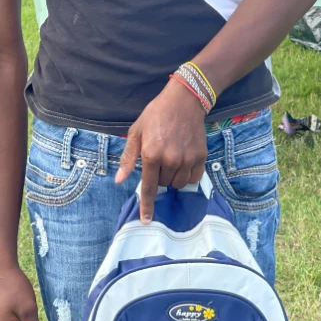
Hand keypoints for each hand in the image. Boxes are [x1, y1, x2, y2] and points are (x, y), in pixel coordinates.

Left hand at [116, 78, 207, 222]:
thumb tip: (119, 180)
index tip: (147, 220)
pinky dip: (188, 175)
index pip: (149, 187)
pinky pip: (194, 178)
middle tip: (160, 159)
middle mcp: (171, 160)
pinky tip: (184, 162)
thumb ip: (128, 158)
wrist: (184, 100)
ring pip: (179, 183)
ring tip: (172, 160)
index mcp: (152, 155)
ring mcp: (188, 159)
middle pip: (165, 184)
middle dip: (160, 177)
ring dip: (174, 177)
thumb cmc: (156, 115)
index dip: (147, 206)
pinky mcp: (201, 156)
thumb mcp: (136, 132)